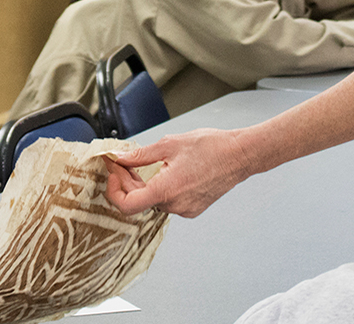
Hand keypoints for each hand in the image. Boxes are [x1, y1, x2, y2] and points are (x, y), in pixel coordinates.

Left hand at [104, 127, 251, 217]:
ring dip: (142, 185)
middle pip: (138, 201)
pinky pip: (167, 202)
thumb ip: (140, 155)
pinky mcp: (193, 208)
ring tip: (141, 164)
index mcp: (166, 191)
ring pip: (152, 201)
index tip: (114, 172)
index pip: (127, 205)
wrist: (240, 155)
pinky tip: (160, 172)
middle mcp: (175, 206)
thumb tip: (121, 159)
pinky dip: (158, 188)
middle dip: (126, 182)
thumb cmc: (211, 147)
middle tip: (122, 161)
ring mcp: (185, 209)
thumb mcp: (169, 144)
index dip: (113, 190)